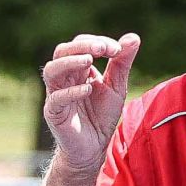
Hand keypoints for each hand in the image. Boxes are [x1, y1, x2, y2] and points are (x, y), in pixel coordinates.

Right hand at [42, 33, 140, 171]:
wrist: (94, 148)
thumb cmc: (102, 116)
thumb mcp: (117, 86)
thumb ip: (122, 63)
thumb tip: (133, 37)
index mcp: (78, 69)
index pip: (81, 44)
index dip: (98, 42)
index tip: (118, 49)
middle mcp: (64, 78)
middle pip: (62, 51)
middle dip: (82, 46)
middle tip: (102, 48)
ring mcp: (56, 94)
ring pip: (51, 70)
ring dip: (69, 62)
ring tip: (89, 61)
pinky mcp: (54, 113)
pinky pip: (56, 98)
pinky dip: (71, 91)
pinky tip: (88, 89)